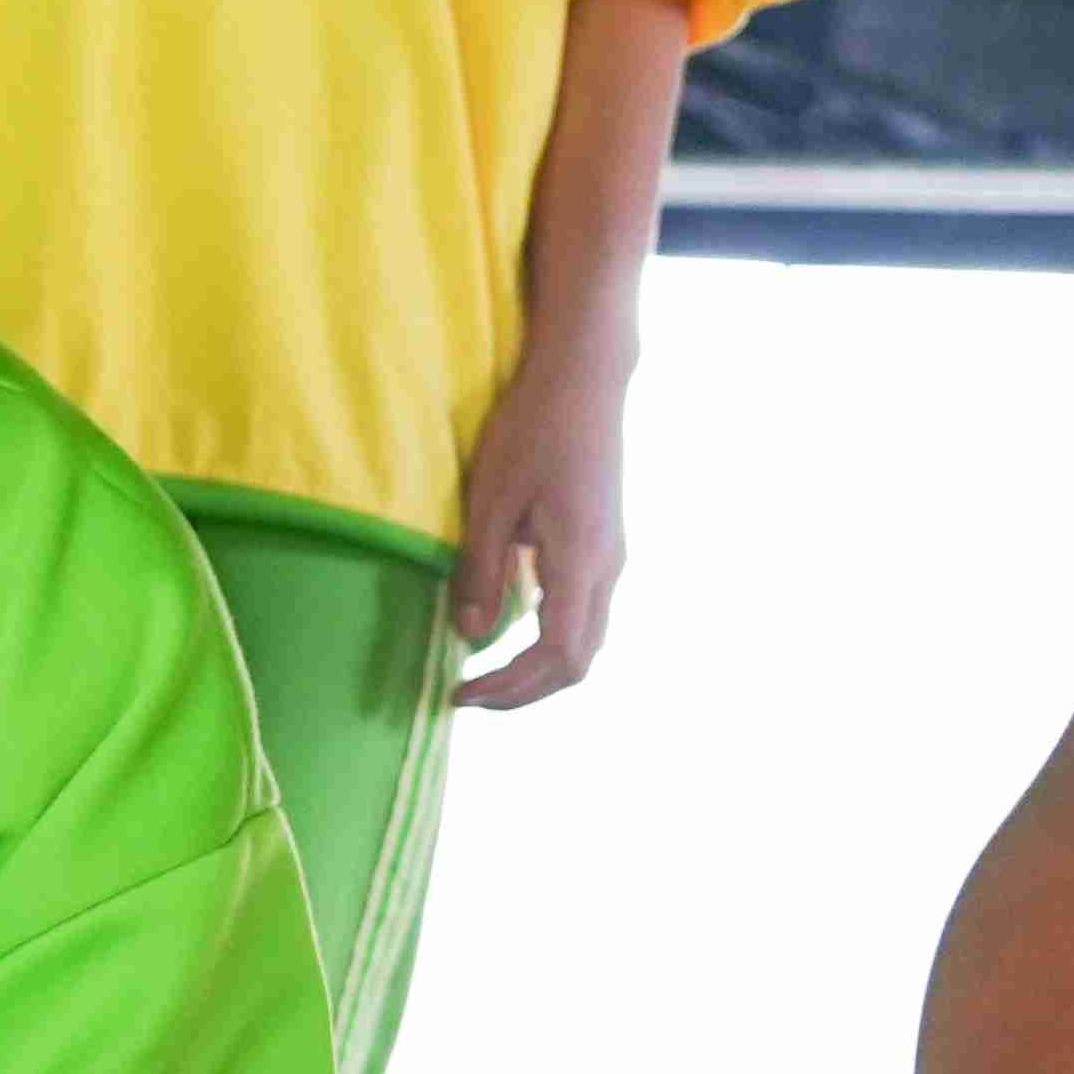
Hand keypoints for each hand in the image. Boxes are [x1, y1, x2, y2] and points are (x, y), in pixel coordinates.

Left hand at [445, 338, 629, 710]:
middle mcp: (608, 566)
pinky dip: (549, 640)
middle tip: (467, 694)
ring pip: (587, 640)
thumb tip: (470, 634)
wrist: (585, 378)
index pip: (556, 654)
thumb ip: (482, 571)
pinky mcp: (605, 545)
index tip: (461, 691)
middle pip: (579, 660)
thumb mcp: (490, 500)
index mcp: (581, 558)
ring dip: (538, 669)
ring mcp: (612, 556)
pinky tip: (508, 632)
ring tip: (484, 674)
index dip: (510, 686)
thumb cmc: (533, 429)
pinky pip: (584, 613)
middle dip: (524, 691)